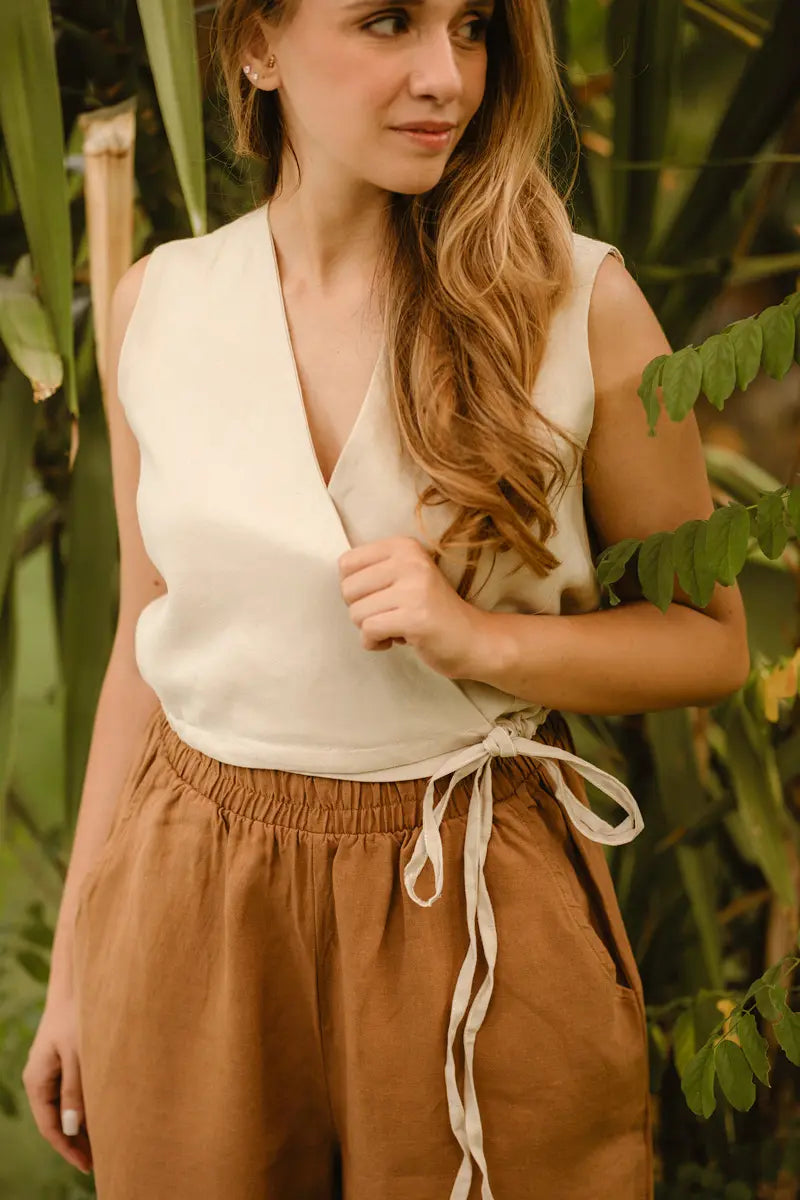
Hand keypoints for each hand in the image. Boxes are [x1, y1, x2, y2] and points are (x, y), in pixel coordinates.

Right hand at [22, 994, 92, 1176]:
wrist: (78, 983)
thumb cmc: (78, 1016)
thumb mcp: (79, 1055)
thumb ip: (75, 1090)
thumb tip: (70, 1127)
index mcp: (37, 1080)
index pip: (50, 1127)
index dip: (69, 1149)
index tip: (89, 1166)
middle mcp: (40, 1078)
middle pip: (56, 1120)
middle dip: (76, 1142)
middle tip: (102, 1160)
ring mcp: (51, 1069)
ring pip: (65, 1106)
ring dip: (82, 1125)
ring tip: (105, 1143)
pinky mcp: (64, 1060)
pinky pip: (72, 1091)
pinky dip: (85, 1105)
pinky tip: (103, 1113)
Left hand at [337, 535, 485, 678]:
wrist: (473, 639)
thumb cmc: (431, 610)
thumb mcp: (406, 576)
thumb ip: (374, 571)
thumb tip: (339, 580)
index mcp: (404, 546)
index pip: (346, 563)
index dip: (356, 588)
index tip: (380, 597)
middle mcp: (410, 562)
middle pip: (347, 590)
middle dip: (362, 610)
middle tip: (389, 614)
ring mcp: (414, 589)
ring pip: (356, 613)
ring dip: (370, 629)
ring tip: (397, 626)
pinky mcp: (415, 618)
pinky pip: (369, 632)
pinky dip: (375, 643)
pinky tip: (396, 641)